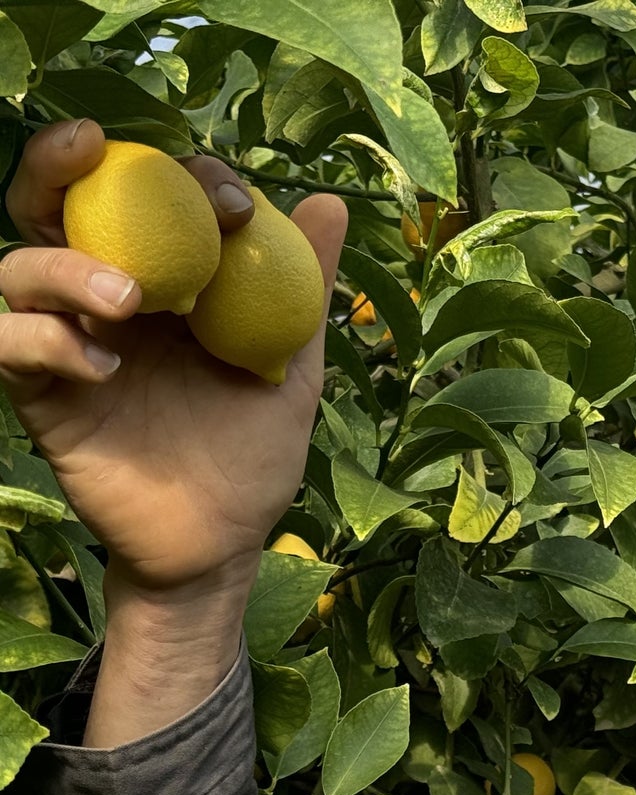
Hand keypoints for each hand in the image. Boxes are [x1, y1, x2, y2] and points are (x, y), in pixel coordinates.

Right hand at [0, 120, 348, 599]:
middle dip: (58, 164)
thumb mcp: (290, 366)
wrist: (223, 539)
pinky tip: (107, 369)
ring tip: (129, 300)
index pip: (145, 198)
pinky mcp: (42, 397)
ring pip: (21, 269)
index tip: (233, 202)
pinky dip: (45, 342)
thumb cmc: (252, 452)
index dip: (180, 178)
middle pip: (52, 207)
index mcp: (163, 282)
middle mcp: (104, 301)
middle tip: (92, 145)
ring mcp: (67, 345)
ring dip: (66, 267)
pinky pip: (11, 347)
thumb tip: (333, 200)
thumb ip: (303, 286)